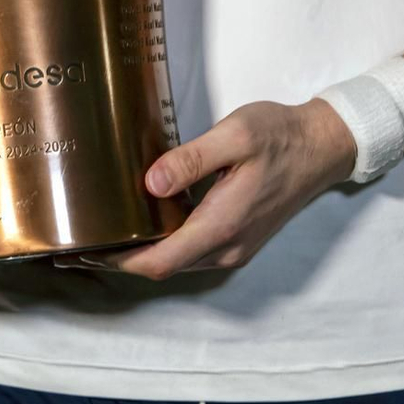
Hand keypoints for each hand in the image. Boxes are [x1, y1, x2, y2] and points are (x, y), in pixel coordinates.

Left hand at [89, 98, 357, 279]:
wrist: (324, 146)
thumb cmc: (280, 135)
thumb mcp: (236, 135)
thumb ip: (192, 160)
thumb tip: (150, 184)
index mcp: (221, 226)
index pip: (158, 261)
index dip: (117, 261)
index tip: (83, 249)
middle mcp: (226, 248)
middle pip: (162, 267)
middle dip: (119, 259)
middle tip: (80, 239)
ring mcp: (234, 247)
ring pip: (176, 263)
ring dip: (140, 254)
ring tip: (103, 232)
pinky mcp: (237, 238)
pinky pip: (191, 252)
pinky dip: (162, 245)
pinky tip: (144, 224)